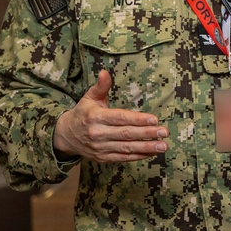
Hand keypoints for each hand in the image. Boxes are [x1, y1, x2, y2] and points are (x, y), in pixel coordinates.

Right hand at [53, 69, 168, 162]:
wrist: (65, 136)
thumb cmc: (83, 113)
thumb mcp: (89, 97)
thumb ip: (100, 86)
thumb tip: (105, 72)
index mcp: (95, 117)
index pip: (120, 118)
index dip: (137, 119)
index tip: (154, 119)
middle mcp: (97, 133)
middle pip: (126, 134)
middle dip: (147, 134)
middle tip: (164, 132)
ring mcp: (100, 148)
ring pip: (126, 148)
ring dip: (146, 148)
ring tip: (163, 146)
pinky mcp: (103, 158)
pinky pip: (122, 157)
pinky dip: (138, 156)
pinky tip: (152, 153)